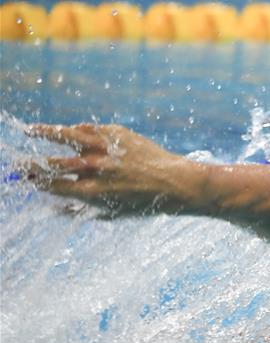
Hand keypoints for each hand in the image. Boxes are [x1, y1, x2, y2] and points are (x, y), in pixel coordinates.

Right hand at [24, 123, 199, 212]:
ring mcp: (107, 148)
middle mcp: (97, 169)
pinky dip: (77, 130)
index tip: (24, 177)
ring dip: (44, 133)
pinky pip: (90, 128)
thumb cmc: (147, 202)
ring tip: (29, 130)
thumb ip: (83, 210)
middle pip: (54, 163)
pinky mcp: (117, 133)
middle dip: (32, 163)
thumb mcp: (115, 214)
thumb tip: (55, 208)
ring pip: (66, 135)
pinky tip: (70, 130)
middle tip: (18, 161)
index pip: (54, 186)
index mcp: (94, 191)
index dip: (36, 181)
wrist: (178, 182)